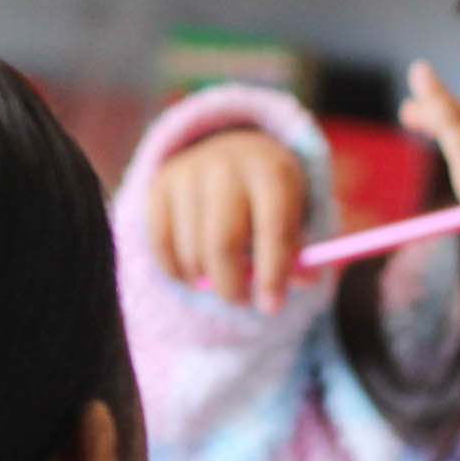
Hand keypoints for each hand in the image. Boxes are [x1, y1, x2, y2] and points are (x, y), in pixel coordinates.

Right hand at [145, 127, 308, 311]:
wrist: (230, 153)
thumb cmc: (269, 196)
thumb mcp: (294, 211)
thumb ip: (299, 249)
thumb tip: (300, 283)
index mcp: (270, 171)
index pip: (273, 229)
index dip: (272, 274)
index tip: (270, 307)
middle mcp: (226, 167)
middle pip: (222, 243)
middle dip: (231, 285)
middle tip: (240, 301)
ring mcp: (187, 175)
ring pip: (190, 250)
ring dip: (203, 280)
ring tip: (217, 281)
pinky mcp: (159, 187)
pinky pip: (161, 244)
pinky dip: (175, 270)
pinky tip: (192, 273)